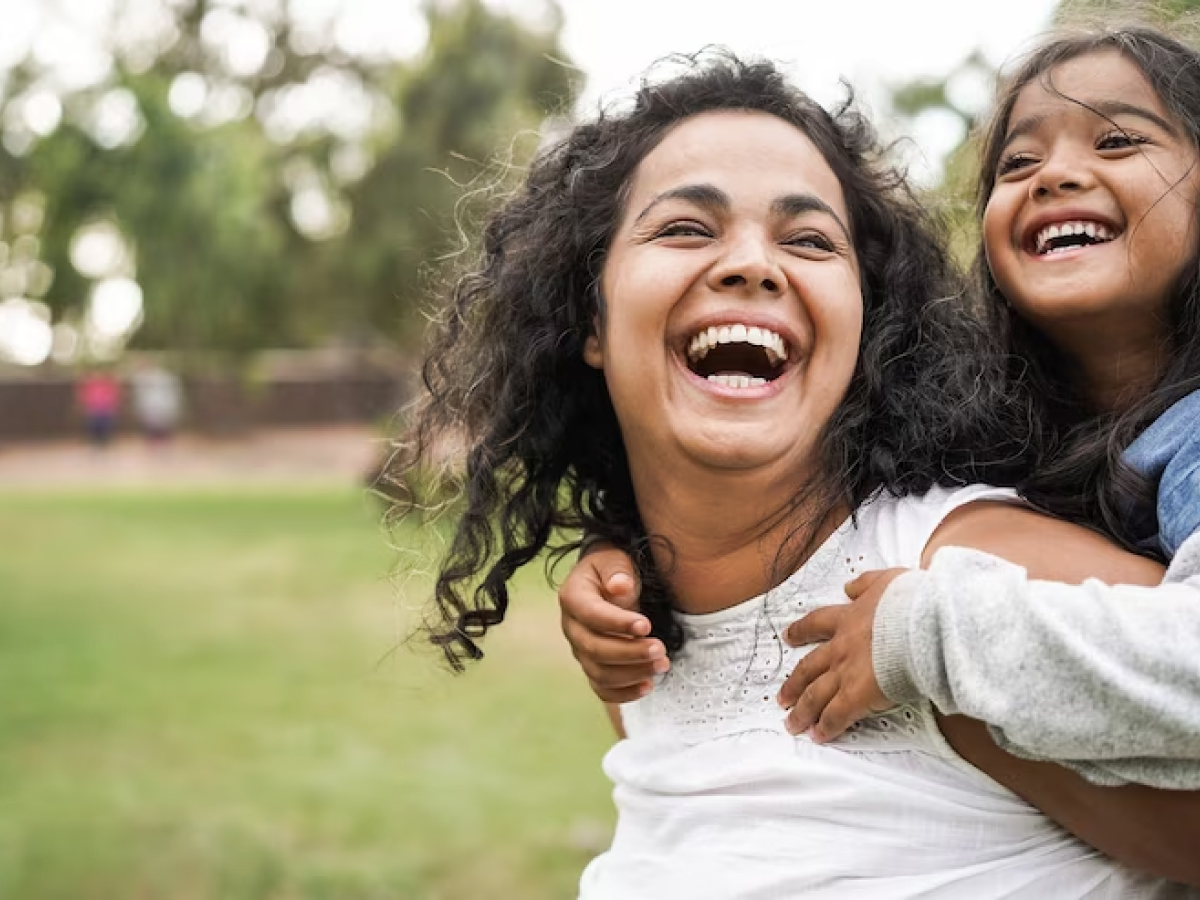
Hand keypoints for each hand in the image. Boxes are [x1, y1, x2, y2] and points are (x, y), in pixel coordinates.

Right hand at [559, 544, 667, 701]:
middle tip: (661, 650)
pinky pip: (602, 689)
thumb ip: (617, 570)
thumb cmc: (613, 569)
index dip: (617, 623)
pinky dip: (624, 693)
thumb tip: (620, 586)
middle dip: (630, 652)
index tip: (646, 625)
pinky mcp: (592, 666)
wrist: (608, 581)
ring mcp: (580, 650)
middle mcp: (572, 627)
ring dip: (632, 673)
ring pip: (599, 673)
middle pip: (594, 649)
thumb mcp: (614, 558)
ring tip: (663, 665)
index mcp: (573, 597)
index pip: (591, 615)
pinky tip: (648, 686)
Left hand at [776, 567, 905, 741]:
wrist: (921, 624)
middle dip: (793, 684)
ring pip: (815, 695)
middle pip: (808, 667)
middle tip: (782, 696)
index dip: (801, 631)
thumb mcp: (886, 581)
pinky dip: (826, 727)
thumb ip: (866, 583)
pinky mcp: (857, 695)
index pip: (817, 624)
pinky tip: (819, 736)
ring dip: (802, 711)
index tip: (789, 637)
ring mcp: (846, 672)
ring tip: (793, 723)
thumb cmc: (911, 602)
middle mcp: (841, 647)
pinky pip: (835, 716)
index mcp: (849, 618)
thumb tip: (850, 585)